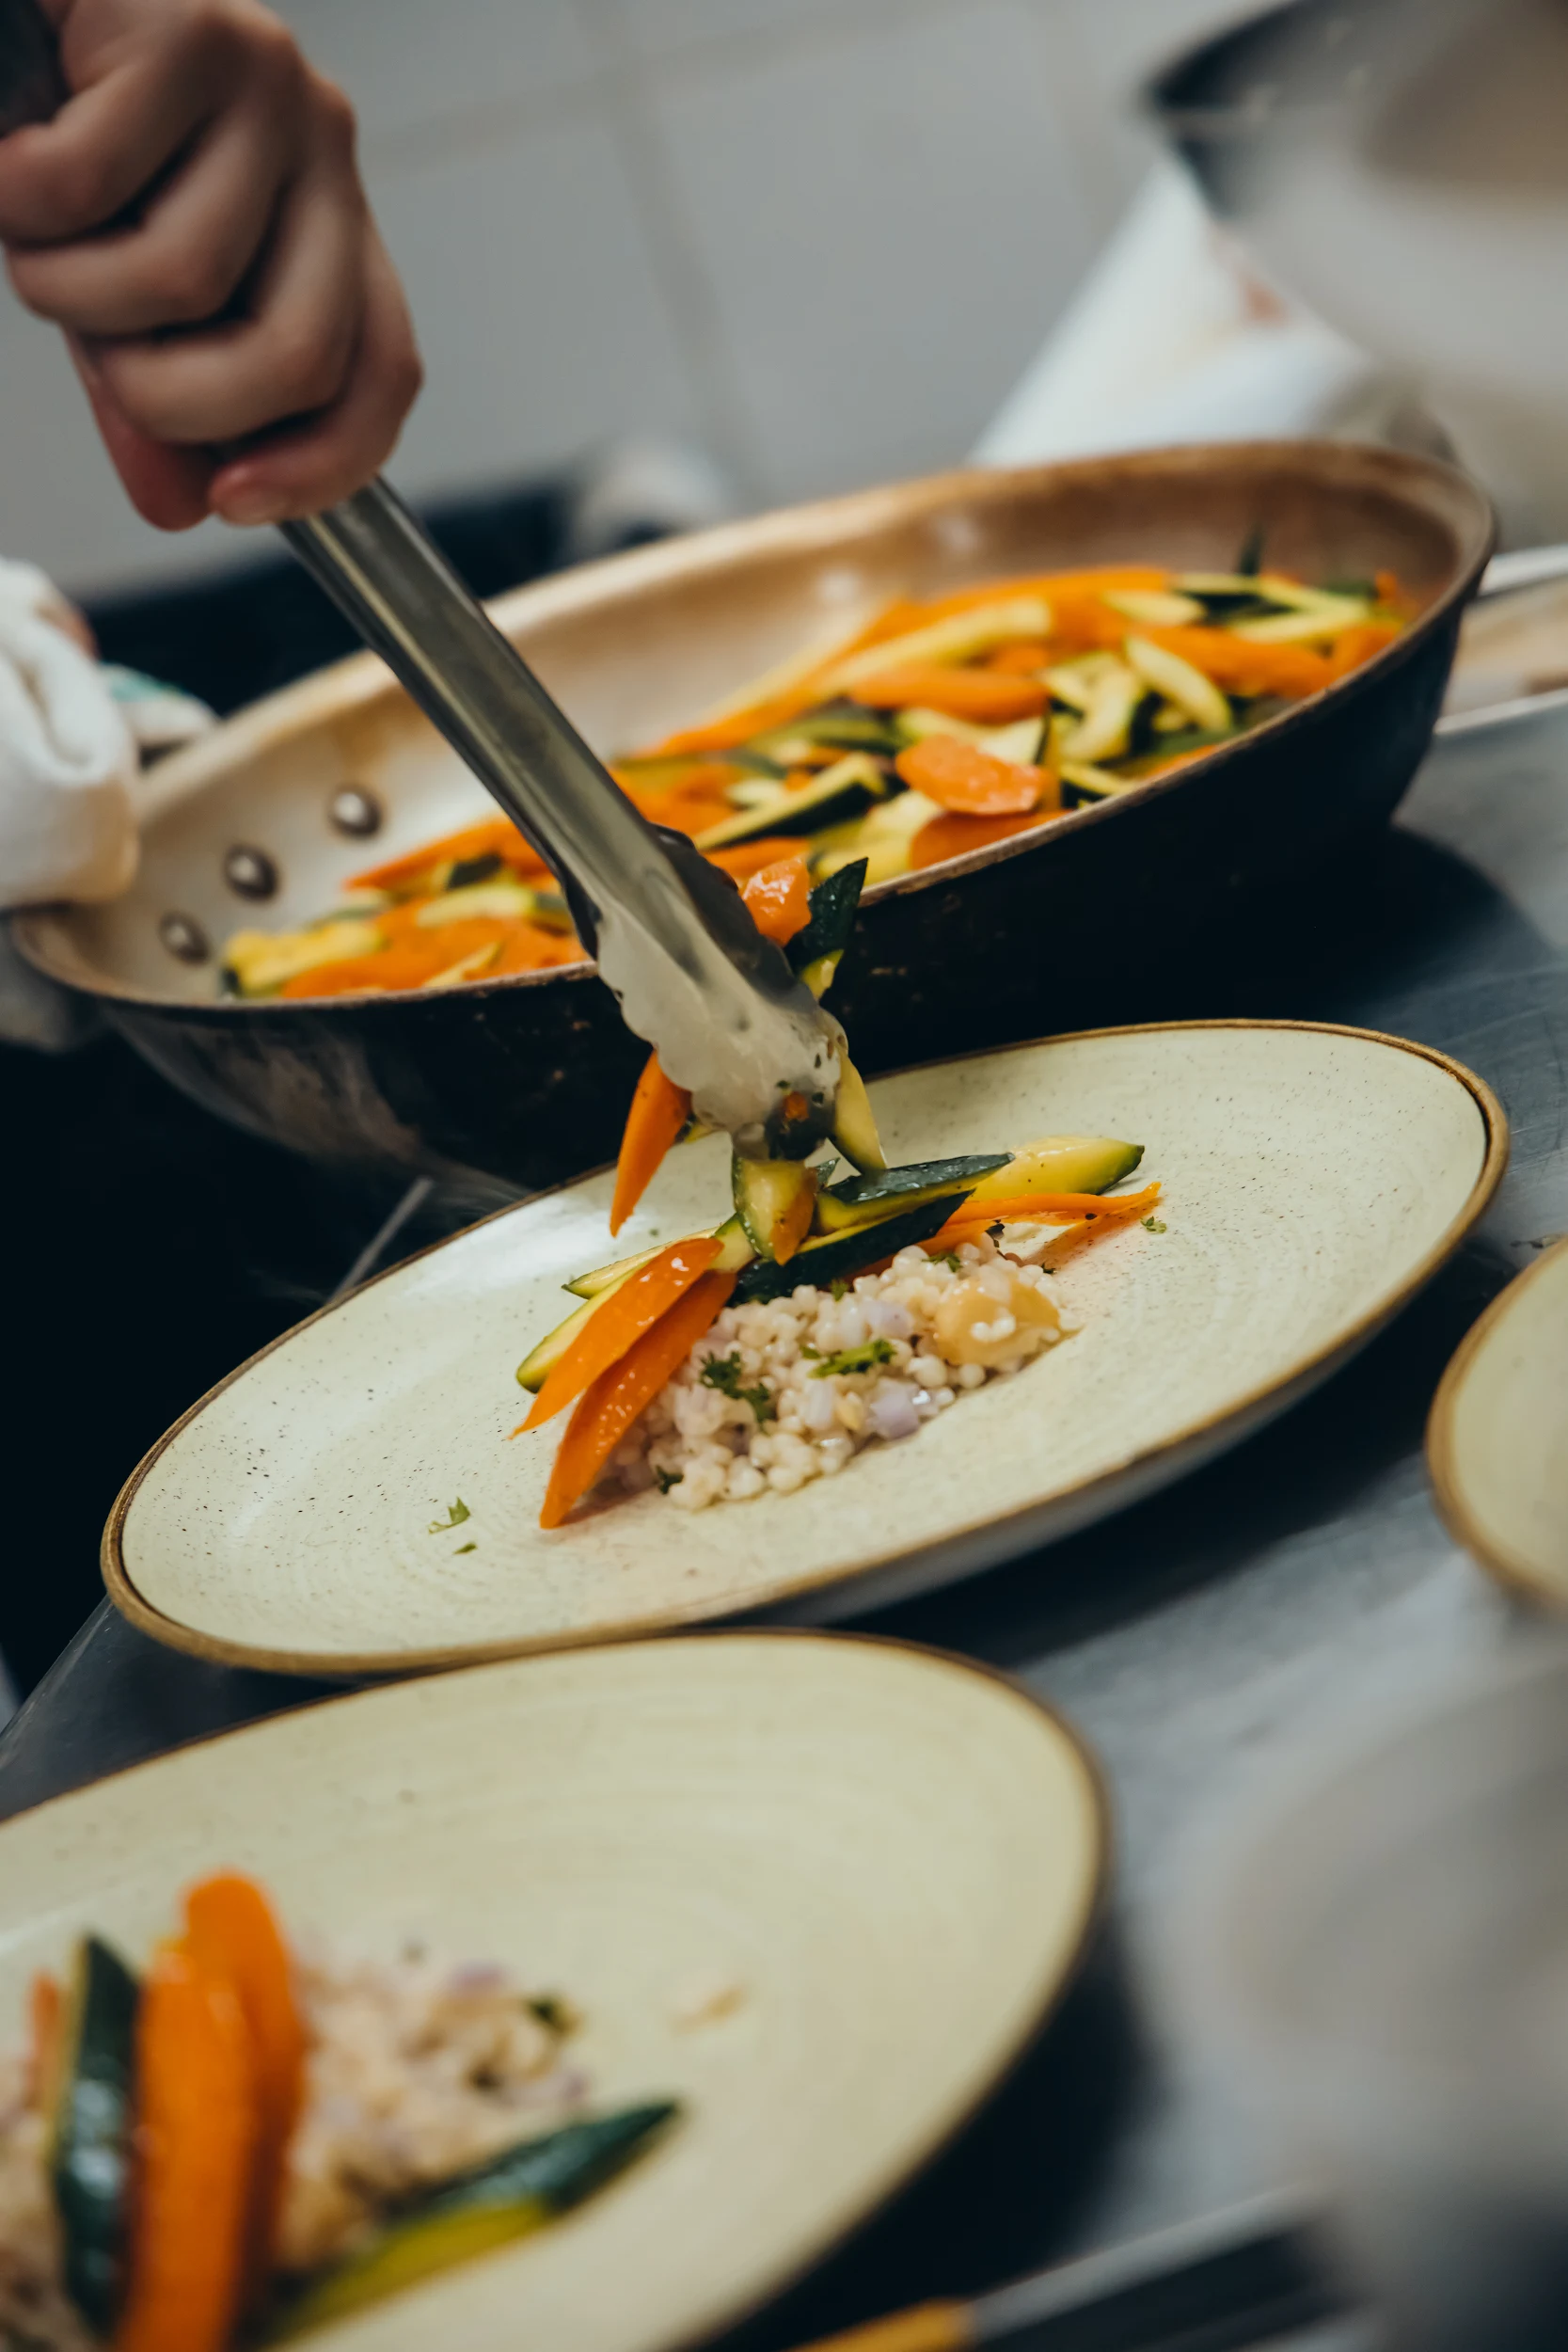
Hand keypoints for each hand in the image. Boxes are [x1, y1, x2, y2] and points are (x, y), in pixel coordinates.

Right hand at [0, 0, 421, 527]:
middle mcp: (320, 144)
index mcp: (327, 215)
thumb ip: (151, 392)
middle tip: (96, 349)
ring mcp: (264, 81)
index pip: (382, 374)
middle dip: (172, 399)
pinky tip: (7, 152)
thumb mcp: (116, 283)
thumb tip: (179, 506)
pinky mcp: (184, 26)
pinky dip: (15, 197)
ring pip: (179, 279)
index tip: (227, 502)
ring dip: (67, 285)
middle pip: (298, 356)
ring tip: (31, 219)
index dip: (321, 466)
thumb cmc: (55, 128)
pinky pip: (86, 187)